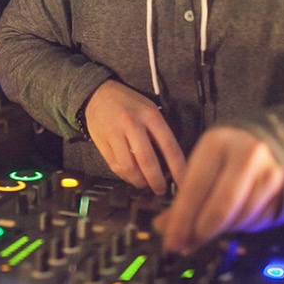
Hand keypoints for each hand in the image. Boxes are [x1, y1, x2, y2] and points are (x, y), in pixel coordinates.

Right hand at [83, 80, 185, 194]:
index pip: (169, 146)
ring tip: (145, 184)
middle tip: (161, 189)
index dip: (178, 168)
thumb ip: (159, 132)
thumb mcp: (149, 109)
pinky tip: (132, 177)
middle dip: (156, 181)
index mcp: (149, 115)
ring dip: (139, 181)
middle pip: (147, 161)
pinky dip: (125, 177)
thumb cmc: (128, 103)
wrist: (99, 94)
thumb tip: (172, 162)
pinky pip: (115, 167)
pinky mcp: (102, 143)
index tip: (184, 181)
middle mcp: (132, 124)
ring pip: (129, 168)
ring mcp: (115, 134)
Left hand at [153, 126, 283, 253]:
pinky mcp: (282, 189)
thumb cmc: (225, 156)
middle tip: (188, 244)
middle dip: (202, 231)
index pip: (195, 188)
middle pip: (221, 207)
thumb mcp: (201, 166)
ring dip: (221, 230)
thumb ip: (183, 198)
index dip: (182, 219)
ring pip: (240, 218)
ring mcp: (268, 171)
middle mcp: (246, 155)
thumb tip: (162, 228)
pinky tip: (231, 219)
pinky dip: (240, 226)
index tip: (171, 241)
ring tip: (208, 229)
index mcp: (217, 144)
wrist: (266, 142)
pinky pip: (256, 221)